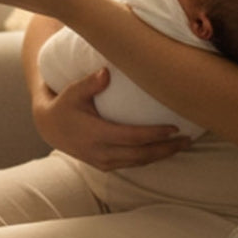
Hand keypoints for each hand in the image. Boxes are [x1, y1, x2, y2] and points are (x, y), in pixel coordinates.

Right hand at [33, 69, 190, 170]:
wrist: (50, 128)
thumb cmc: (65, 105)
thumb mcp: (73, 92)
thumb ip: (90, 83)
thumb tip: (106, 71)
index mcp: (96, 135)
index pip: (132, 138)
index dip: (155, 134)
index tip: (174, 128)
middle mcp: (102, 153)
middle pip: (141, 154)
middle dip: (166, 148)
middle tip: (188, 139)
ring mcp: (104, 162)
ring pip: (139, 162)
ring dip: (162, 155)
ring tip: (182, 145)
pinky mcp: (106, 166)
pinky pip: (133, 163)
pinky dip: (150, 157)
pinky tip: (163, 150)